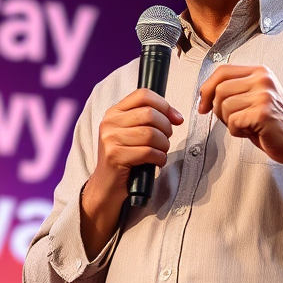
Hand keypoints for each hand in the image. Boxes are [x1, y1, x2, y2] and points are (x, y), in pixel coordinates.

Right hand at [80, 88, 183, 257]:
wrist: (106, 187)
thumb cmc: (126, 159)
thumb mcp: (132, 134)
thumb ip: (148, 120)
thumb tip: (176, 116)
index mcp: (114, 112)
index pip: (143, 94)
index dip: (165, 105)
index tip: (176, 118)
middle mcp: (109, 122)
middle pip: (150, 114)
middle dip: (166, 128)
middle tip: (166, 141)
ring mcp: (110, 139)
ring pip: (151, 134)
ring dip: (164, 145)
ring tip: (160, 153)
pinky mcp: (115, 156)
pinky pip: (148, 152)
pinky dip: (159, 158)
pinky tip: (156, 162)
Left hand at [198, 65, 282, 173]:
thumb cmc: (272, 123)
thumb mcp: (253, 98)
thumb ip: (233, 90)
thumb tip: (203, 95)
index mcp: (259, 72)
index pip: (222, 70)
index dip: (207, 88)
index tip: (203, 105)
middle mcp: (262, 79)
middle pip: (219, 89)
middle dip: (218, 109)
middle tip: (232, 120)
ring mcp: (264, 95)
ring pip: (224, 106)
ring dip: (229, 121)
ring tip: (246, 125)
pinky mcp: (263, 112)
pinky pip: (233, 121)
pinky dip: (236, 131)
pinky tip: (251, 132)